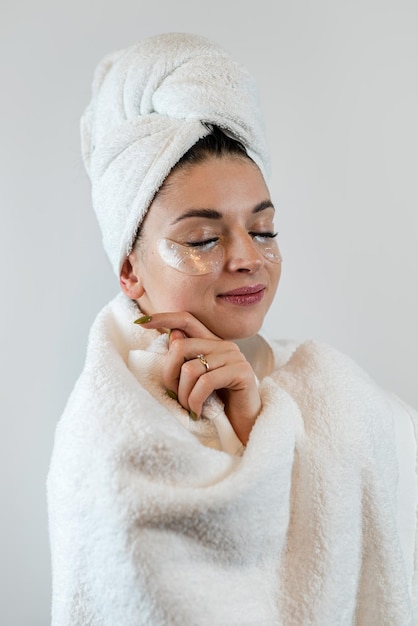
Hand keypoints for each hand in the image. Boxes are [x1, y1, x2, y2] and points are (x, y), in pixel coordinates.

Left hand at [136, 312, 260, 444]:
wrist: (245, 426)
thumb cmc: (218, 405)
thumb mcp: (196, 381)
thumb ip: (186, 359)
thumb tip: (172, 336)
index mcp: (211, 343)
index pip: (186, 320)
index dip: (164, 318)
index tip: (141, 322)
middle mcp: (224, 345)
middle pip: (180, 346)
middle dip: (169, 375)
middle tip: (174, 395)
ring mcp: (234, 357)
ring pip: (190, 368)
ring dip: (183, 394)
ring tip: (188, 408)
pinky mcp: (242, 372)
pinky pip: (205, 382)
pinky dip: (195, 400)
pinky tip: (197, 411)